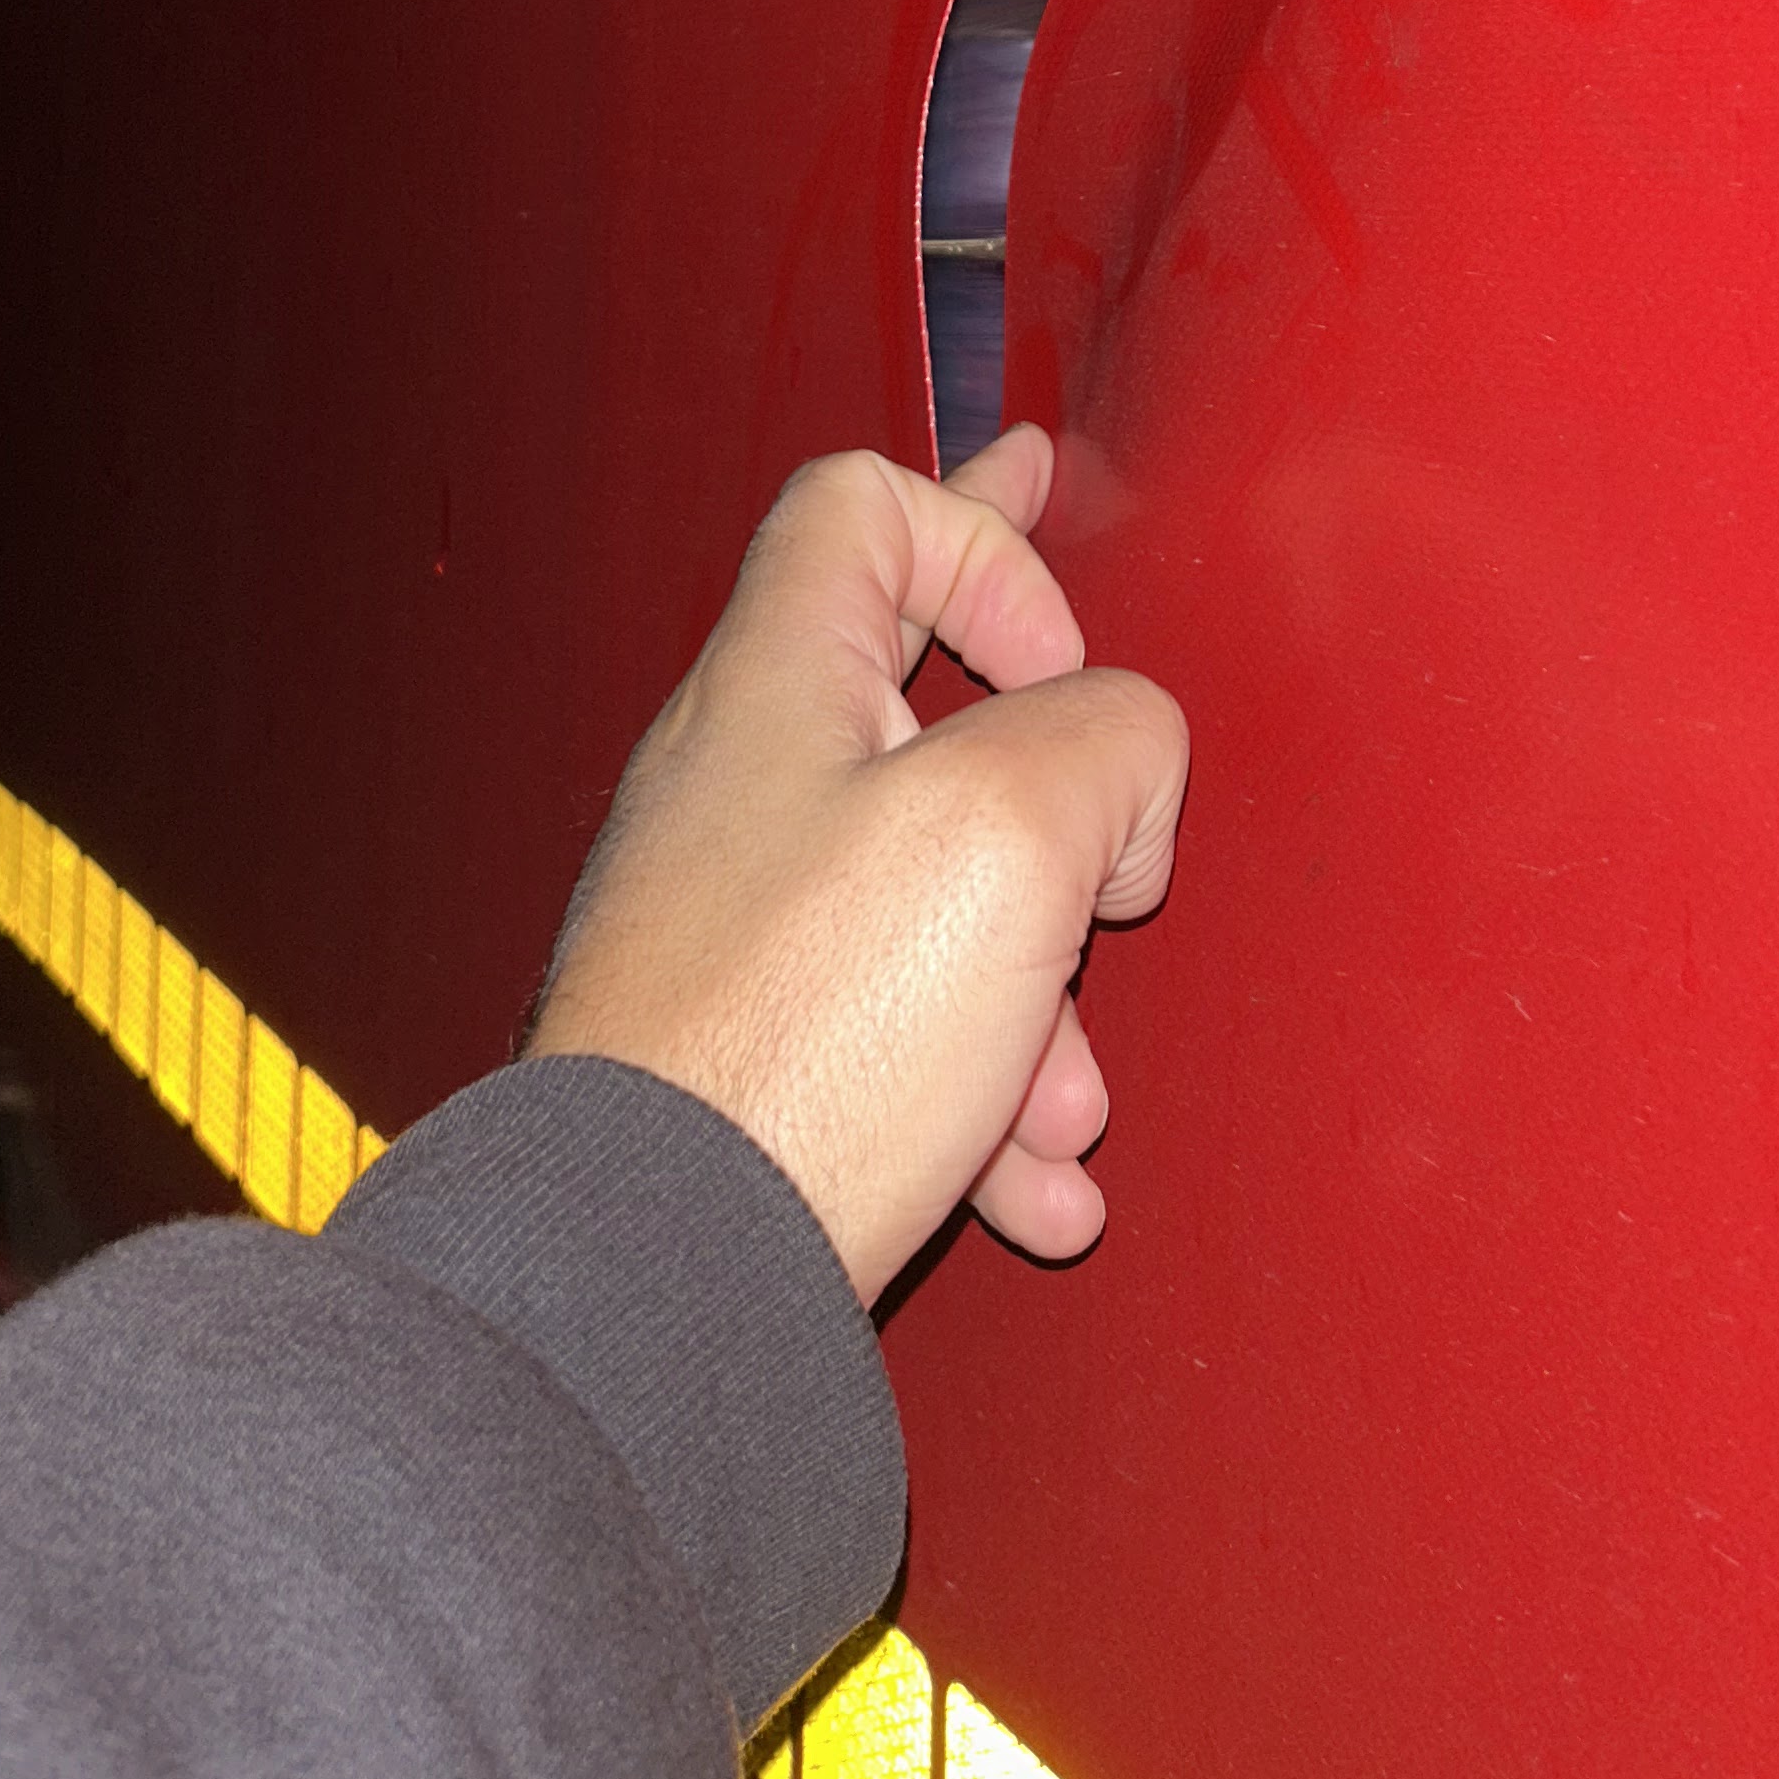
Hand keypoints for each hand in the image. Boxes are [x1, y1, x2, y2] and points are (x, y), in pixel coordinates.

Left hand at [526, 429, 1188, 1302]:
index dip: (986, 542)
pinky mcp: (744, 1058)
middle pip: (921, 726)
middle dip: (1059, 817)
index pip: (862, 509)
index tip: (1067, 660)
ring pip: (932, 910)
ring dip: (1039, 1004)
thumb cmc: (800, 1035)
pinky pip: (896, 1045)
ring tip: (1069, 1104)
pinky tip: (1031, 1190)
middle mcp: (740, 793)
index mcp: (778, 688)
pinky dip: (982, 1108)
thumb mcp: (1011, 828)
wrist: (656, 1269)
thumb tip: (1121, 775)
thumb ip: (1105, 740)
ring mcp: (735, 929)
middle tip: (1117, 846)